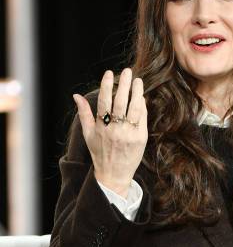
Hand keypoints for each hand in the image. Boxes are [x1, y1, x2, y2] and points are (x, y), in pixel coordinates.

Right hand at [73, 68, 147, 196]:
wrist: (114, 174)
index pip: (104, 102)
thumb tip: (76, 95)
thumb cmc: (100, 153)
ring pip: (134, 109)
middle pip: (120, 102)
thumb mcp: (88, 134)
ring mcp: (129, 134)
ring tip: (138, 81)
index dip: (107, 86)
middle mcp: (115, 130)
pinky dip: (142, 107)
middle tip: (127, 71)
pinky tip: (141, 97)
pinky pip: (142, 118)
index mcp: (101, 127)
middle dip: (124, 85)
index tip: (110, 73)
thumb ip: (84, 113)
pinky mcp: (140, 138)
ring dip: (137, 93)